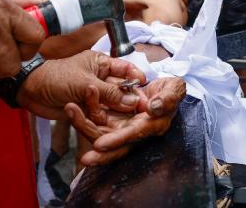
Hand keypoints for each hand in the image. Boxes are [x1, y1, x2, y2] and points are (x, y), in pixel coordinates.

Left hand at [16, 50, 146, 119]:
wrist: (31, 92)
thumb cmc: (56, 78)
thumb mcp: (85, 83)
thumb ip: (110, 93)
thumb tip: (133, 101)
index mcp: (102, 63)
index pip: (125, 69)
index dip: (137, 78)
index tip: (147, 88)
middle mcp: (101, 78)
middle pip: (122, 89)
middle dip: (131, 99)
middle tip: (142, 110)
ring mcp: (95, 95)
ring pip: (113, 104)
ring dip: (118, 111)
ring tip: (129, 120)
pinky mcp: (88, 109)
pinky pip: (102, 114)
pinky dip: (105, 119)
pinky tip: (113, 125)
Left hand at [66, 77, 185, 165]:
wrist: (159, 86)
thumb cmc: (169, 90)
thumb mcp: (175, 89)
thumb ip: (168, 98)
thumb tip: (153, 108)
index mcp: (151, 125)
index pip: (134, 135)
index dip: (118, 140)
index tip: (101, 145)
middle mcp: (134, 130)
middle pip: (114, 146)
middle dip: (100, 154)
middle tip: (86, 159)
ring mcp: (121, 126)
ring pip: (99, 133)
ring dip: (83, 124)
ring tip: (71, 110)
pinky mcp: (111, 119)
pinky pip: (94, 119)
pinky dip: (83, 114)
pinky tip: (72, 107)